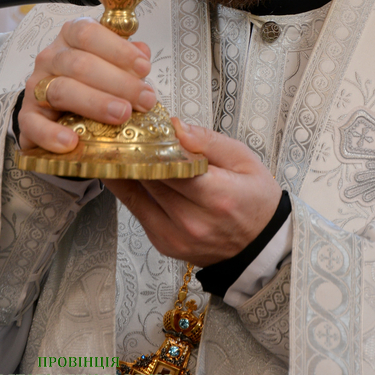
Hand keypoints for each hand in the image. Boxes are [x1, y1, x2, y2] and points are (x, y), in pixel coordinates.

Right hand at [19, 17, 156, 151]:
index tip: (144, 68)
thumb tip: (142, 52)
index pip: (89, 34)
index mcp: (71, 37)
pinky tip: (72, 142)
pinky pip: (33, 124)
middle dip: (118, 82)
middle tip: (144, 99)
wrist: (58, 110)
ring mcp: (36, 86)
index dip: (118, 49)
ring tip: (122, 114)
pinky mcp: (26, 116)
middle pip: (80, 64)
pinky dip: (52, 134)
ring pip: (62, 90)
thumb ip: (127, 59)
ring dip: (96, 103)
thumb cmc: (91, 82)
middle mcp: (51, 57)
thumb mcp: (111, 64)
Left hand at [105, 120, 281, 266]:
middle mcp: (192, 221)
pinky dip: (131, 190)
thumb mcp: (244, 160)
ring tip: (115, 148)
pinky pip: (138, 212)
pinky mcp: (164, 243)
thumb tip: (177, 127)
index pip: (172, 166)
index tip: (138, 127)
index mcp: (217, 196)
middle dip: (133, 153)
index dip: (150, 146)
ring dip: (124, 171)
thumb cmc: (256, 200)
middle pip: (150, 180)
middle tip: (121, 131)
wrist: (260, 246)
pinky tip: (125, 171)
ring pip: (137, 196)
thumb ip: (208, 141)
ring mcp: (175, 236)